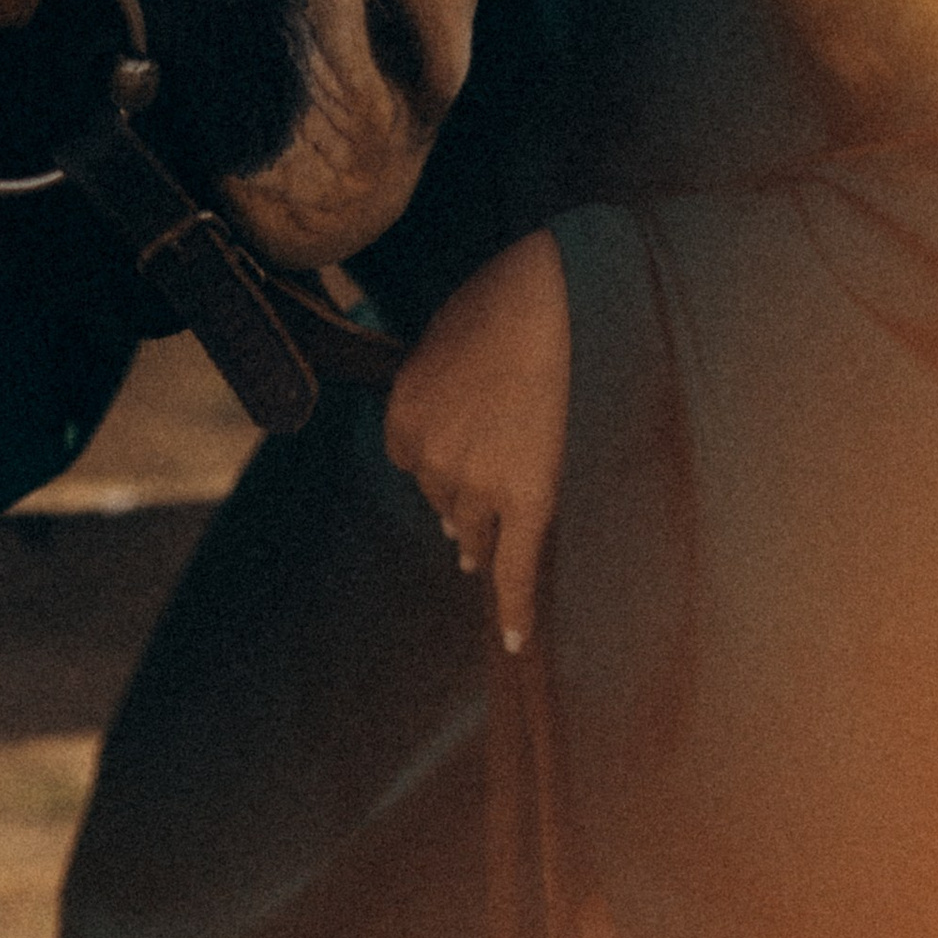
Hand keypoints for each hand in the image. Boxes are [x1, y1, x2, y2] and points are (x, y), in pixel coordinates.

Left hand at [384, 227, 570, 651]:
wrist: (535, 296)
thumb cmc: (490, 302)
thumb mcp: (436, 343)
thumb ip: (434, 390)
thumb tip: (450, 412)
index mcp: (403, 422)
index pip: (413, 461)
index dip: (437, 461)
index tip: (450, 464)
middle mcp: (433, 461)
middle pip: (443, 497)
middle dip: (457, 497)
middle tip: (469, 503)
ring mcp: (478, 483)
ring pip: (475, 529)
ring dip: (478, 536)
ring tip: (479, 549)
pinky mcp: (527, 497)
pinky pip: (517, 564)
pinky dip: (517, 605)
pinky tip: (517, 641)